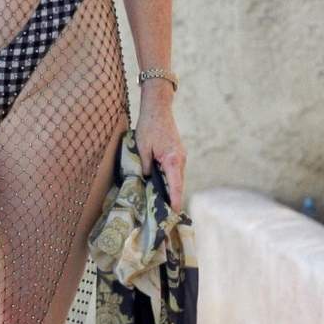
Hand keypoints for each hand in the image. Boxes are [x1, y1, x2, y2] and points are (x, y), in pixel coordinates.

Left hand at [135, 83, 185, 210]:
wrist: (158, 109)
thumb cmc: (149, 127)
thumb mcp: (142, 148)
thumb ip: (145, 166)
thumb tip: (147, 180)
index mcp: (173, 160)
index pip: (176, 186)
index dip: (175, 201)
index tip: (174, 214)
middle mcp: (181, 159)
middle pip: (178, 184)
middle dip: (173, 199)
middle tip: (165, 214)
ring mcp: (181, 156)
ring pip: (177, 178)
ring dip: (171, 189)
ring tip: (162, 203)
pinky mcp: (178, 153)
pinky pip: (175, 171)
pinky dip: (170, 180)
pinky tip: (161, 186)